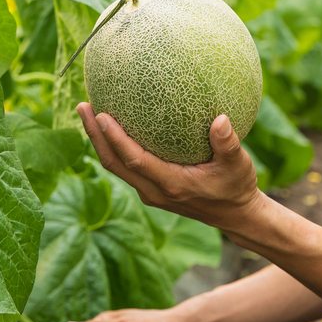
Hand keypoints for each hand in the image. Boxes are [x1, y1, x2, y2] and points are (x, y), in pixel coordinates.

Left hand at [76, 102, 261, 229]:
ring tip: (88, 110)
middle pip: (113, 163)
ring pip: (116, 166)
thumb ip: (228, 144)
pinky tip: (112, 124)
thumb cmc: (237, 188)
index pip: (134, 160)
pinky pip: (125, 166)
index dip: (114, 139)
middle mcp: (154, 191)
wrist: (235, 216)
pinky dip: (113, 146)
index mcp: (171, 184)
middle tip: (82, 105)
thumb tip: (220, 119)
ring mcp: (150, 192)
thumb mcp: (239, 165)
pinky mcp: (152, 189)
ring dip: (99, 141)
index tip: (101, 114)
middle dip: (94, 135)